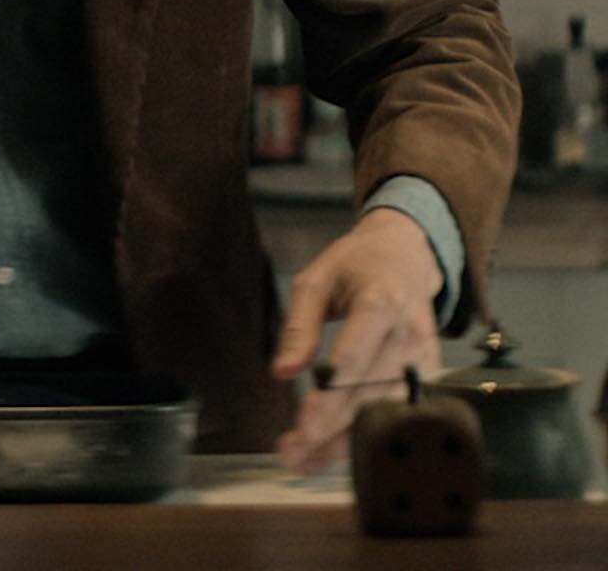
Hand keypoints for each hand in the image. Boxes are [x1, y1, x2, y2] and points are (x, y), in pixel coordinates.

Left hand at [271, 206, 443, 472]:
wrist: (407, 255)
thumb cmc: (356, 264)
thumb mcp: (316, 280)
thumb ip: (299, 325)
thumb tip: (283, 372)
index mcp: (381, 302)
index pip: (354, 360)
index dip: (328, 399)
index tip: (302, 426)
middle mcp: (409, 335)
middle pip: (370, 395)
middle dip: (330, 429)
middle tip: (290, 451)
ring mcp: (425, 358)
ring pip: (386, 413)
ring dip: (345, 441)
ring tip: (302, 457)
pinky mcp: (429, 375)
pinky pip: (397, 413)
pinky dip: (365, 434)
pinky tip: (333, 447)